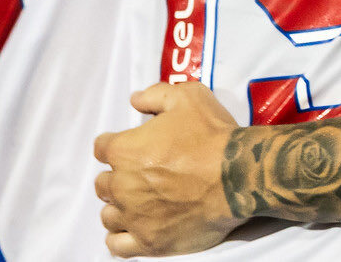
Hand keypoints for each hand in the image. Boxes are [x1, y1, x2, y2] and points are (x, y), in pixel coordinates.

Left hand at [95, 83, 244, 256]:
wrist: (238, 176)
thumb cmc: (213, 136)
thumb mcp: (189, 97)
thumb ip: (156, 94)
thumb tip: (136, 99)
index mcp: (125, 150)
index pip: (102, 147)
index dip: (118, 143)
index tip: (134, 145)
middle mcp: (121, 185)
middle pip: (103, 183)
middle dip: (119, 176)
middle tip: (144, 172)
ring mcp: (133, 216)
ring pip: (109, 214)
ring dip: (120, 206)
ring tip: (140, 202)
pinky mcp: (148, 241)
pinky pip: (117, 245)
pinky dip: (120, 237)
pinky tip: (132, 228)